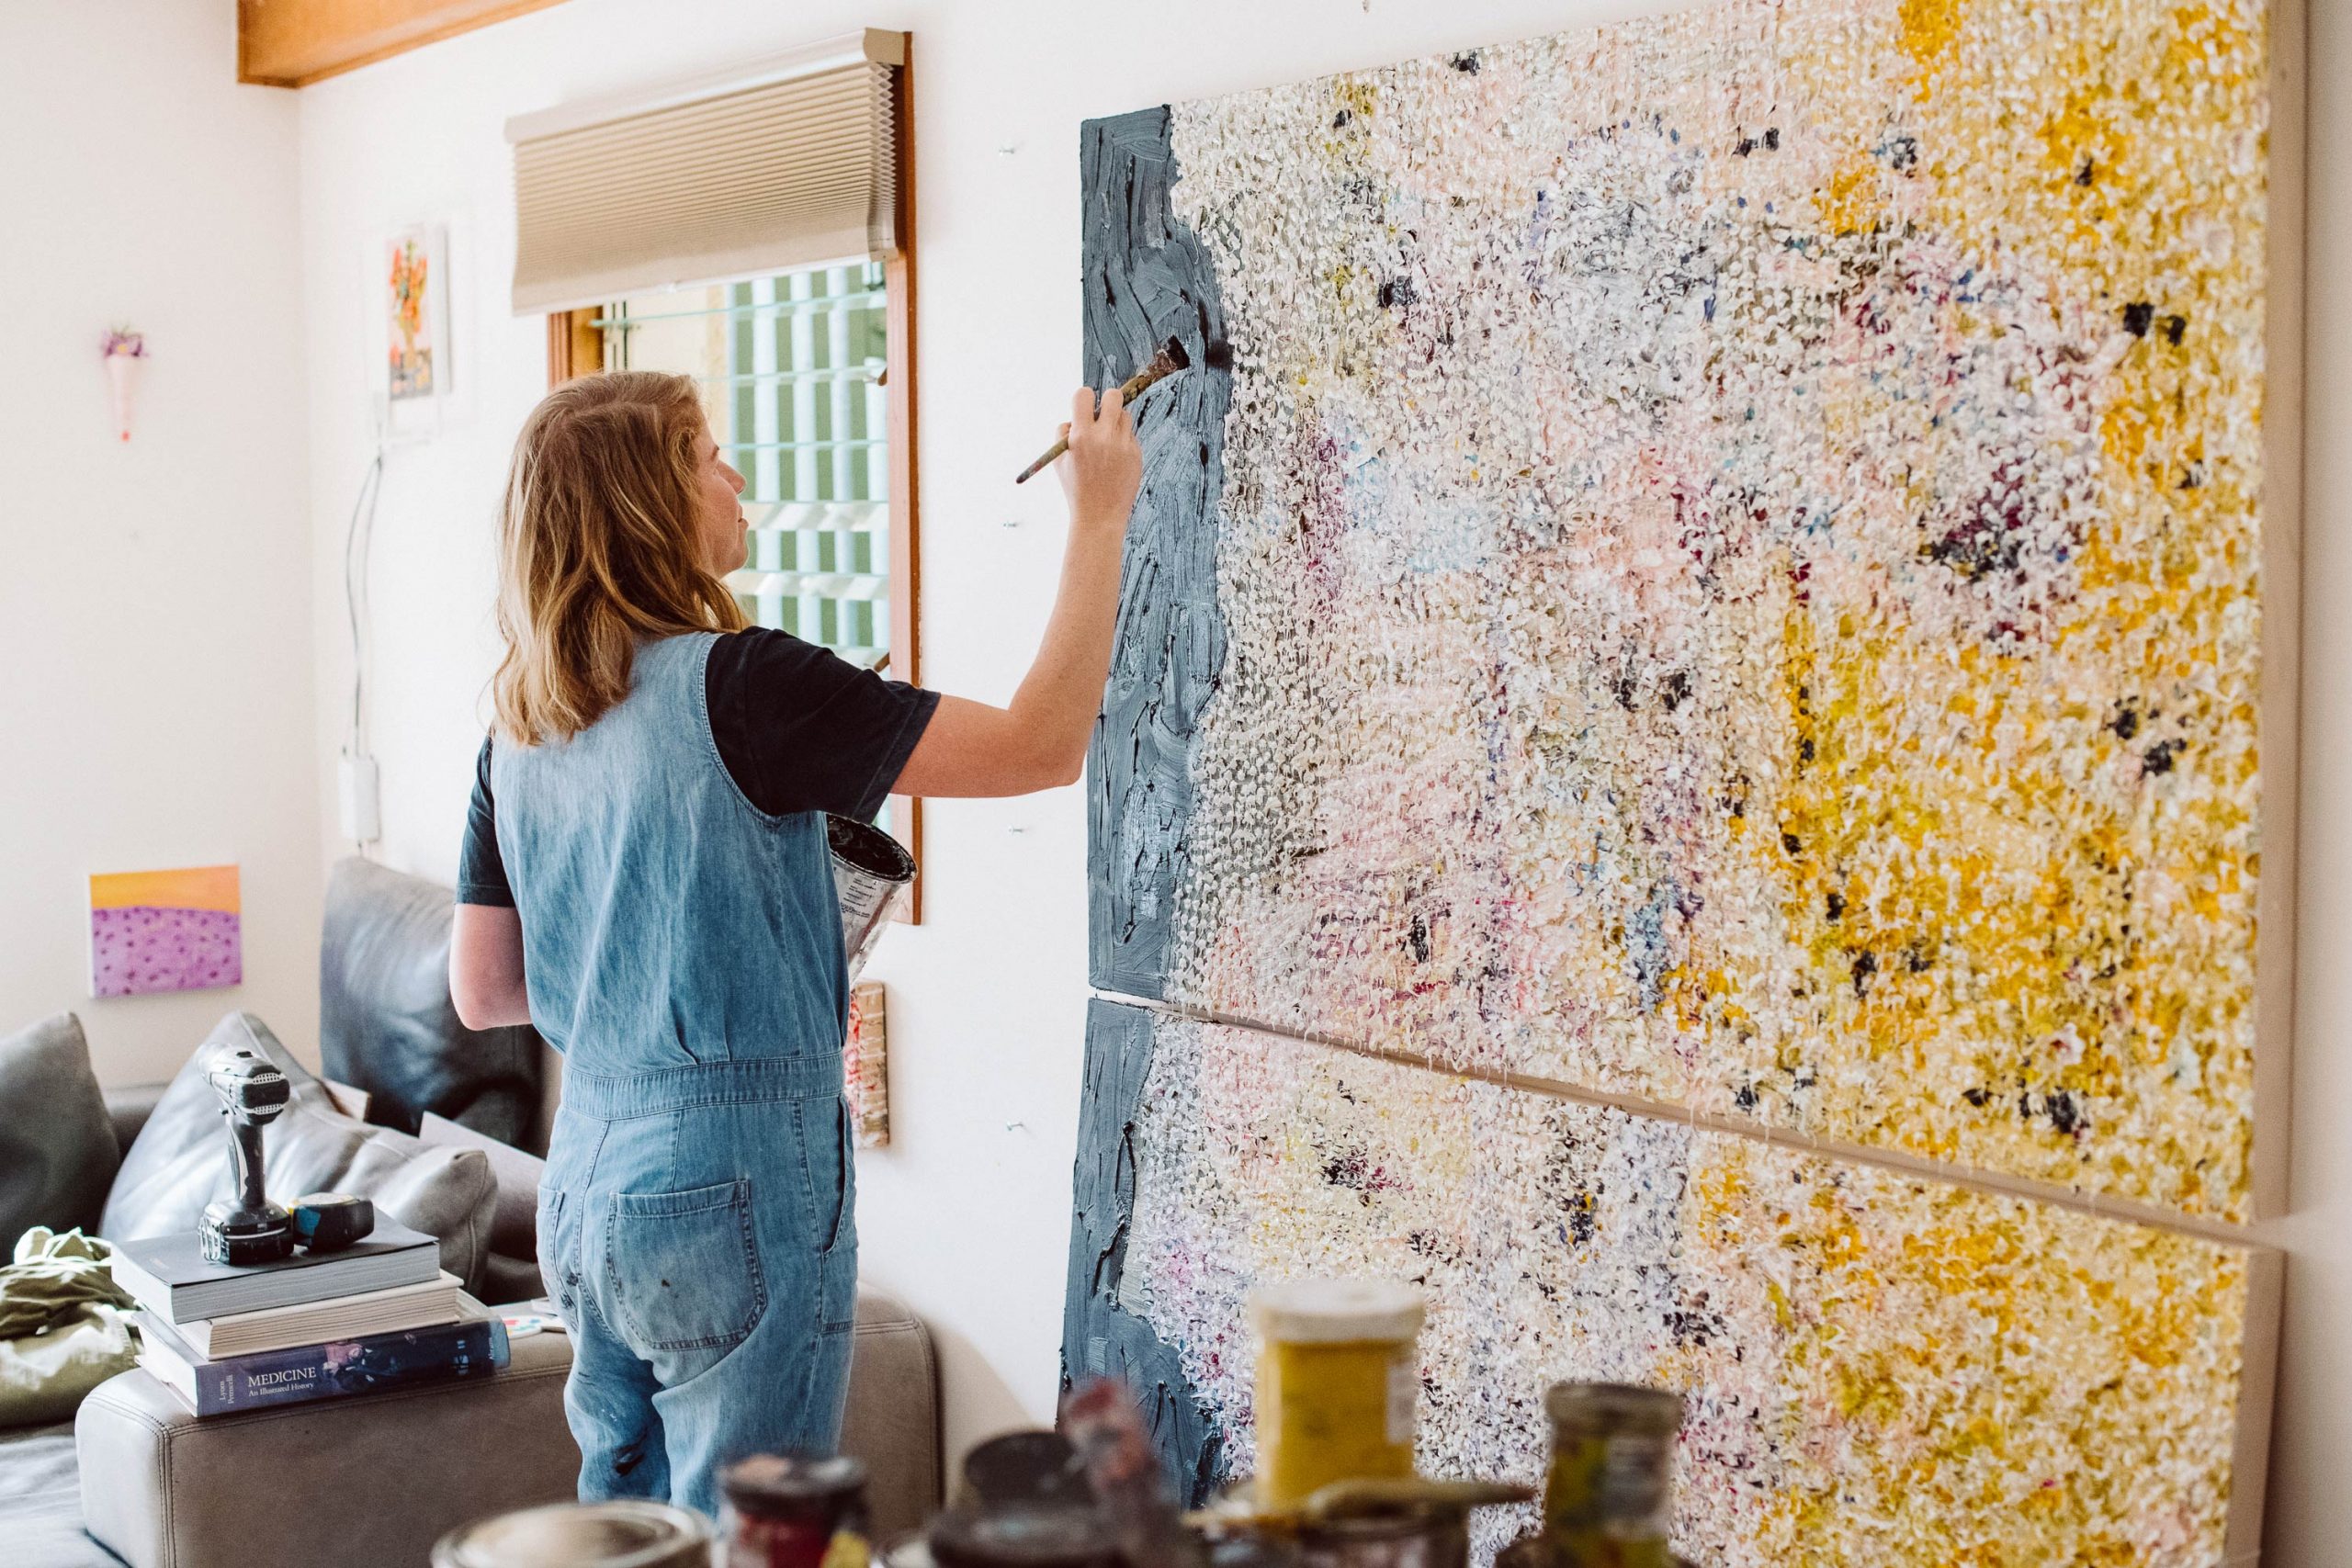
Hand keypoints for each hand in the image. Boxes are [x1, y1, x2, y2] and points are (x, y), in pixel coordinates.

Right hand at [1056, 386, 1141, 532]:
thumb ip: (1064, 432)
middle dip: (1108, 400)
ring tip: (1107, 443)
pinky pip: (1130, 436)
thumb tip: (1076, 416)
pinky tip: (1114, 461)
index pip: (1084, 395)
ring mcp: (1123, 445)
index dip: (1083, 398)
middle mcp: (1104, 437)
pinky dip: (1122, 442)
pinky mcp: (1136, 454)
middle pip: (1113, 396)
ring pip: (1124, 416)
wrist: (1099, 516)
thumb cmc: (1075, 487)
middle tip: (1103, 412)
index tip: (1084, 407)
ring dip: (1115, 422)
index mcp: (1081, 436)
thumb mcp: (1060, 459)